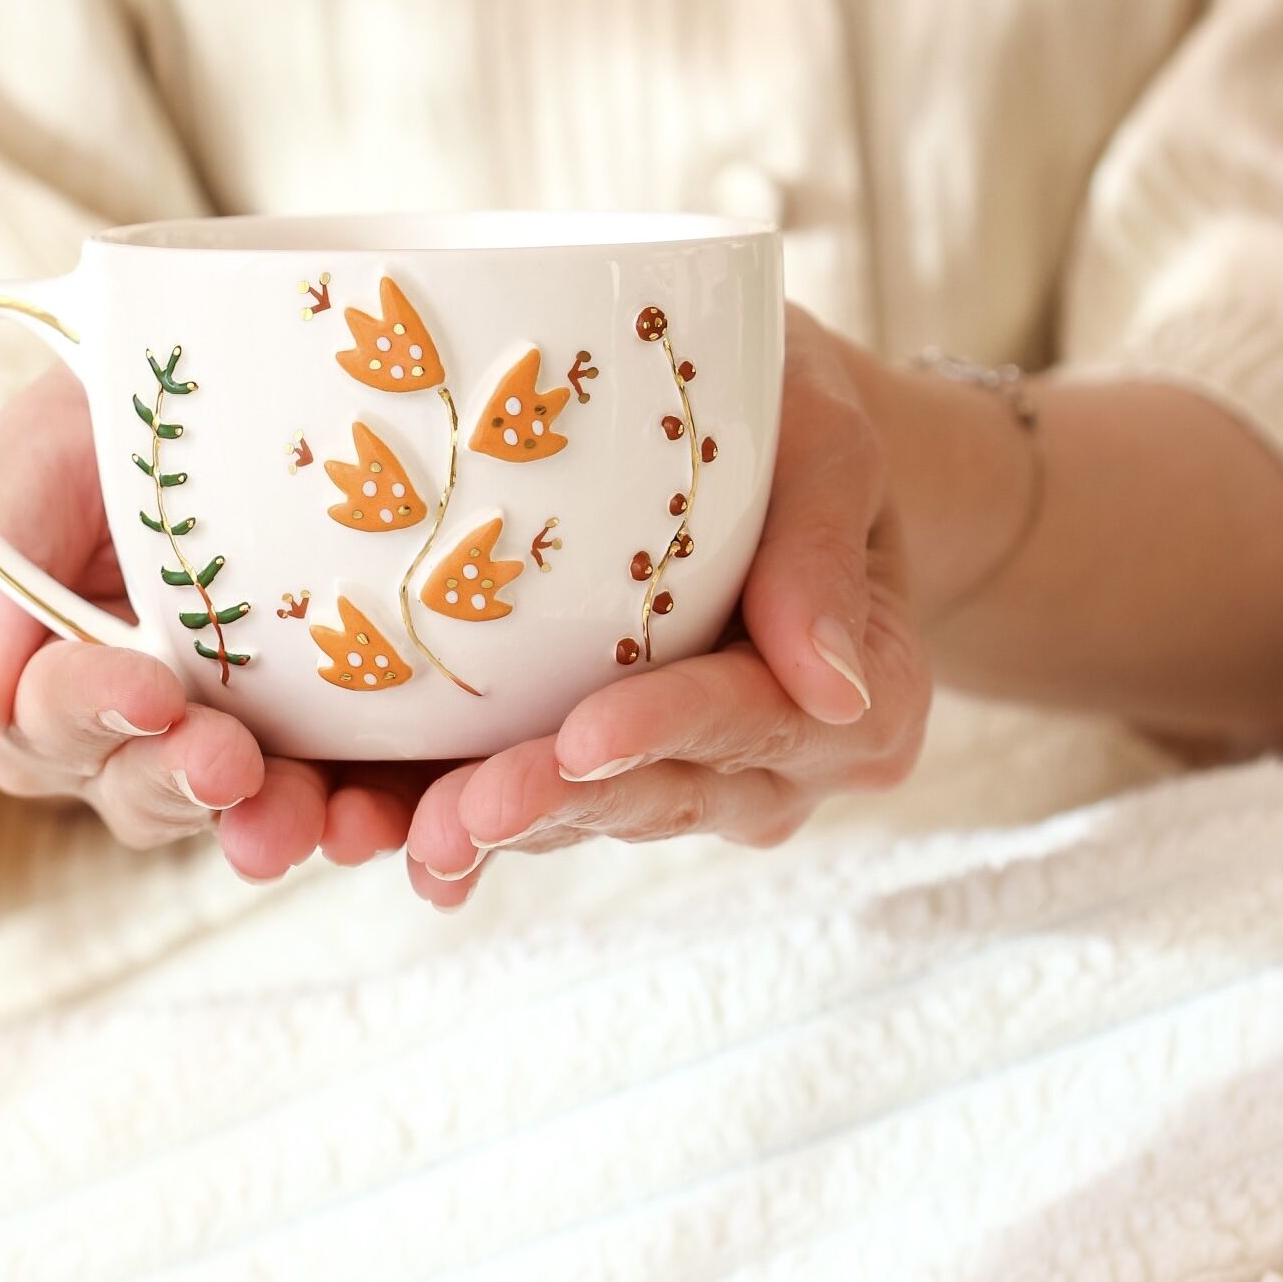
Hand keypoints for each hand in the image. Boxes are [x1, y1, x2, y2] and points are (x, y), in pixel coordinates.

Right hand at [0, 364, 420, 876]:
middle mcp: (106, 733)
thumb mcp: (34, 465)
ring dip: (256, 811)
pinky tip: (362, 812)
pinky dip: (332, 807)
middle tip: (227, 760)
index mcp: (27, 675)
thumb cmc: (86, 438)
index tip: (148, 690)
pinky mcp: (285, 737)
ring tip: (299, 810)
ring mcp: (196, 741)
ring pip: (213, 804)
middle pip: (130, 782)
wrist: (186, 421)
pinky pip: (304, 789)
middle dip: (176, 775)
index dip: (94, 704)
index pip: (48, 712)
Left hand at [402, 306, 932, 907]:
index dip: (669, 728)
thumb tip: (836, 686)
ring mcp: (697, 775)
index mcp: (863, 696)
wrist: (772, 445)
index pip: (760, 718)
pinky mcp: (616, 765)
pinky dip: (482, 830)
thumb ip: (823, 551)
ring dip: (509, 828)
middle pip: (669, 791)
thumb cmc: (801, 424)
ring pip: (601, 812)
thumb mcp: (833, 447)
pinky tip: (419, 858)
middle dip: (564, 801)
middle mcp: (781, 762)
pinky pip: (556, 807)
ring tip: (423, 835)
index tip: (584, 735)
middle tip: (470, 811)